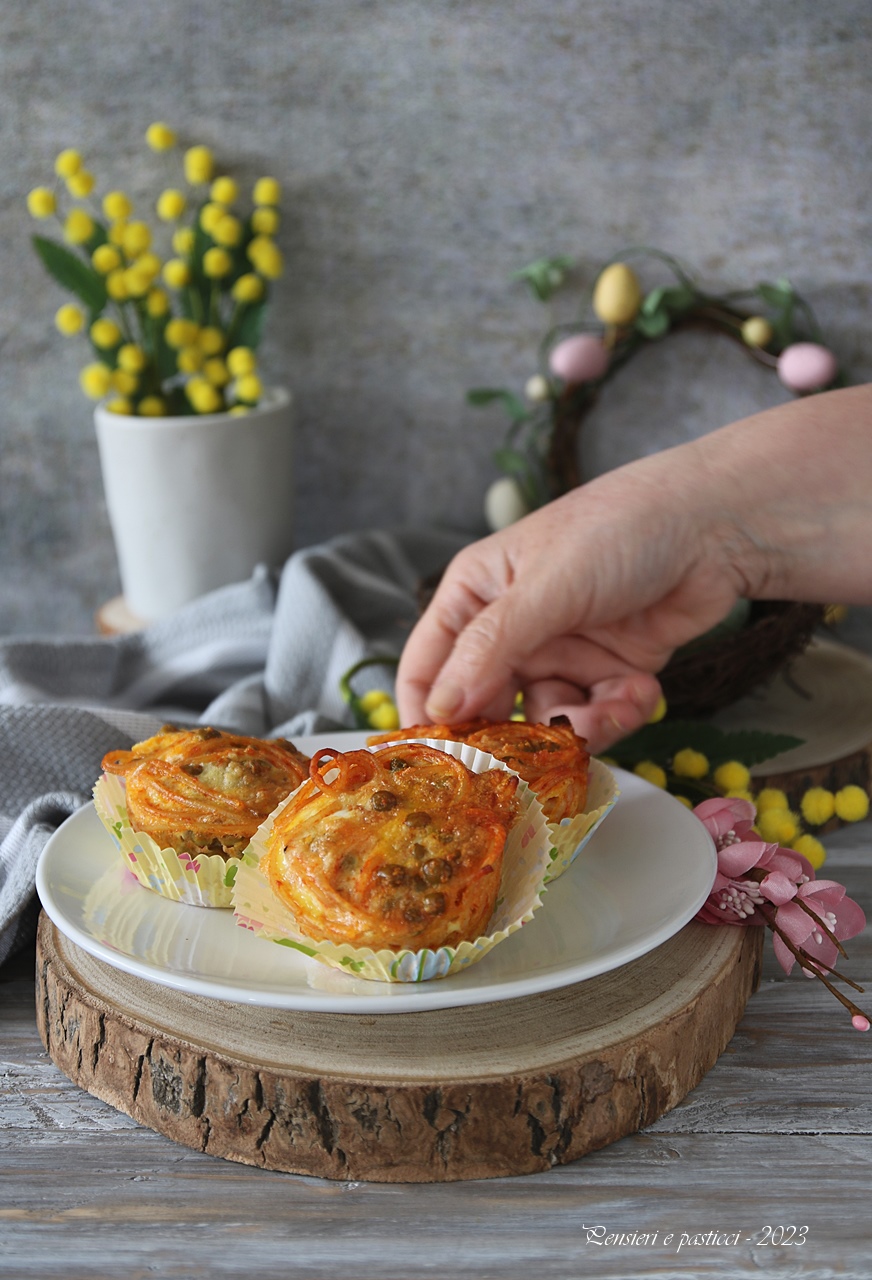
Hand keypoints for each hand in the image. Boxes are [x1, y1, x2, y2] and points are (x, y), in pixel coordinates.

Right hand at [397, 445, 744, 751]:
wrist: (716, 526)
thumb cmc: (618, 530)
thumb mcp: (545, 588)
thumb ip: (491, 650)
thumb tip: (439, 710)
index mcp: (476, 593)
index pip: (429, 664)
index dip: (429, 714)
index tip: (440, 763)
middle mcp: (510, 627)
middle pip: (487, 705)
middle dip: (512, 735)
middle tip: (530, 764)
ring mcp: (559, 651)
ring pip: (545, 720)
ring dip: (579, 724)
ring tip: (612, 706)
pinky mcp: (605, 671)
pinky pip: (593, 715)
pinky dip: (616, 712)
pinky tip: (641, 689)